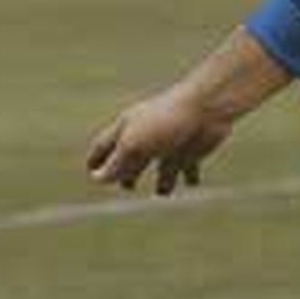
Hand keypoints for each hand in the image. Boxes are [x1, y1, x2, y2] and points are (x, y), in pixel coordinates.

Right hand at [85, 26, 289, 195]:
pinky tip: (193, 183)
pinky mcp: (192, 150)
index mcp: (128, 128)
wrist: (207, 108)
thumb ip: (116, 164)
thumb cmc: (166, 122)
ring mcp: (171, 144)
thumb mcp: (134, 144)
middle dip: (129, 174)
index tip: (92, 174)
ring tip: (163, 190)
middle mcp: (148, 136)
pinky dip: (190, 177)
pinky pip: (189, 168)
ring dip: (163, 181)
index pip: (105, 145)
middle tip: (129, 187)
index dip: (97, 160)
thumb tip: (97, 180)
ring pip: (163, 167)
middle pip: (134, 159)